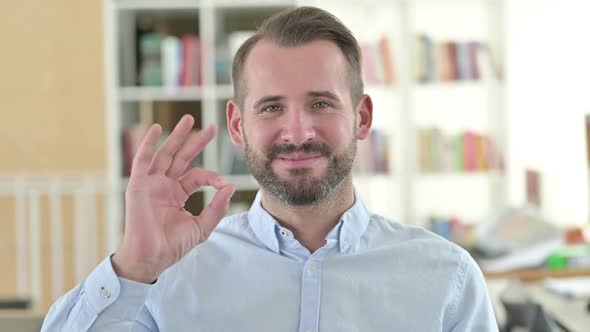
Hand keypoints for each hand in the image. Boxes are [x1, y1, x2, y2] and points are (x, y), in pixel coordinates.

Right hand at [112, 115, 235, 282]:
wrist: (152, 257)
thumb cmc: (173, 245)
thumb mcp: (201, 226)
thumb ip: (217, 208)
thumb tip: (230, 187)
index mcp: (178, 194)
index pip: (197, 175)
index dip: (212, 176)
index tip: (223, 184)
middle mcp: (165, 185)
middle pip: (182, 157)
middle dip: (197, 142)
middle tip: (212, 127)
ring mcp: (151, 183)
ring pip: (165, 153)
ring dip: (177, 136)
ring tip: (189, 119)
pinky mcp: (138, 185)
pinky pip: (142, 160)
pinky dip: (148, 144)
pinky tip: (156, 129)